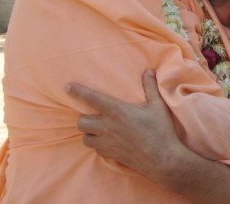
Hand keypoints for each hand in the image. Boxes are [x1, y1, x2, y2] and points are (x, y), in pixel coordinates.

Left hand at [65, 70, 183, 178]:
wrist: (162, 159)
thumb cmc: (160, 130)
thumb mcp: (157, 106)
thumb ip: (150, 87)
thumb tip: (148, 71)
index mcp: (117, 111)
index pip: (92, 99)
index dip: (78, 91)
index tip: (67, 87)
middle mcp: (108, 127)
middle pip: (81, 122)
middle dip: (84, 117)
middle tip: (93, 115)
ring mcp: (107, 143)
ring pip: (85, 138)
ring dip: (89, 132)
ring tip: (98, 129)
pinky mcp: (110, 155)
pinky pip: (95, 149)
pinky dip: (97, 144)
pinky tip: (107, 141)